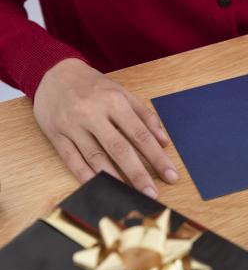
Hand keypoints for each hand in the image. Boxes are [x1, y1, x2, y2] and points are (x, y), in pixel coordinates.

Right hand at [34, 58, 178, 197]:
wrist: (55, 73)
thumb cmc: (95, 86)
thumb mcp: (123, 93)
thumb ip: (145, 116)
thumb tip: (164, 142)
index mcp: (114, 102)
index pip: (141, 135)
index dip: (157, 158)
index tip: (171, 175)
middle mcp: (93, 114)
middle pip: (119, 149)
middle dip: (138, 174)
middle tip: (152, 194)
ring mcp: (73, 125)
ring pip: (95, 157)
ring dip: (113, 179)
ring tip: (128, 196)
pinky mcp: (56, 135)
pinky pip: (71, 159)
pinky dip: (85, 175)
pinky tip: (98, 188)